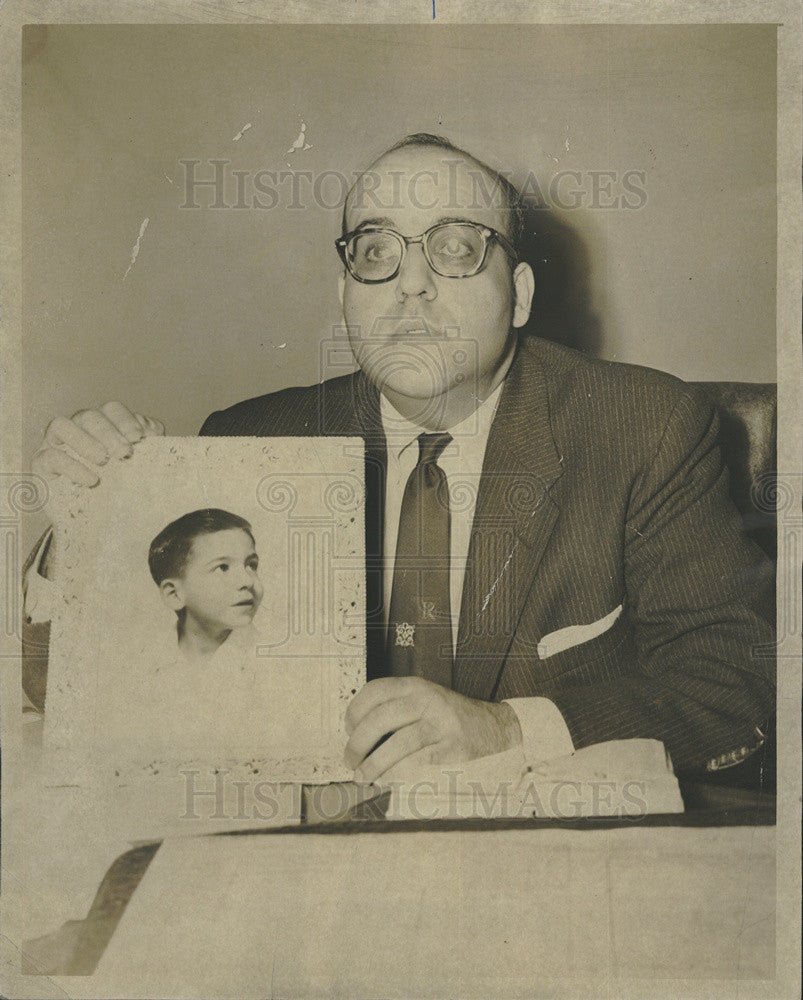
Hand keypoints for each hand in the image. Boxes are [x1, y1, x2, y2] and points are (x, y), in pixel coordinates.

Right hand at [32, 402, 164, 486]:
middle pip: (89, 416)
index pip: (112, 410)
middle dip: (108, 432)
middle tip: (124, 452)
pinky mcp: (42, 464)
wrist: (99, 523)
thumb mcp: (139, 468)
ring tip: (103, 459)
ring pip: (61, 425)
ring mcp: (56, 443)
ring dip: (84, 440)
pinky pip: (50, 456)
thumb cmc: (121, 488)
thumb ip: (148, 448)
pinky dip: (71, 466)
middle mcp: (78, 428)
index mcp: (104, 425)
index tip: (140, 437)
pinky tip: (91, 480)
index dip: (125, 419)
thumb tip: (153, 432)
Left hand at [343, 676, 521, 783]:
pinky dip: (398, 775)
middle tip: (350, 760)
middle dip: (358, 744)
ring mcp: (442, 724)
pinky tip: (388, 781)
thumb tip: (355, 738)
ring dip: (374, 765)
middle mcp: (427, 700)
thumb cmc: (447, 720)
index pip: (374, 691)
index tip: (349, 731)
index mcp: (415, 686)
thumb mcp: (422, 702)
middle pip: (380, 719)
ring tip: (363, 777)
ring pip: (398, 744)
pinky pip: (418, 763)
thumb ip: (393, 710)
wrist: (494, 730)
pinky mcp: (454, 749)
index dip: (354, 712)